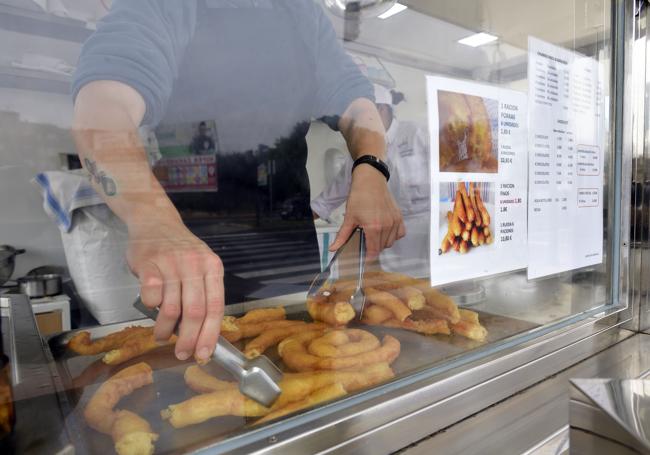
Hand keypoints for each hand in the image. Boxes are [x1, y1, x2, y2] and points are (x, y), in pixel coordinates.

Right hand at [127, 217, 223, 361]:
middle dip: (188, 339)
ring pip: (171, 307)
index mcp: (213, 268)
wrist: (155, 220)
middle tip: (182, 354)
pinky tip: (150, 310)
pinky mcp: (149, 262)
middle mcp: (195, 264)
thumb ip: (202, 293)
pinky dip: (150, 307)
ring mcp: (171, 263)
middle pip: (195, 312)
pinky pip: (150, 294)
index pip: (215, 307)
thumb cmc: (180, 250)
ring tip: (162, 336)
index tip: (203, 354)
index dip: (210, 334)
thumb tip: (200, 333)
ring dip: (165, 329)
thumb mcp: (200, 266)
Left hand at [329, 165, 404, 258]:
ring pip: (391, 242)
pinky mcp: (399, 217)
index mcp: (374, 228)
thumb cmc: (359, 196)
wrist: (370, 180)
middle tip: (365, 242)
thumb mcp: (349, 217)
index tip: (363, 257)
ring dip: (383, 243)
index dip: (368, 257)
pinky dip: (393, 235)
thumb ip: (342, 235)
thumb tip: (333, 248)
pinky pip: (400, 233)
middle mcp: (387, 226)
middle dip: (373, 249)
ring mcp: (394, 221)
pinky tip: (385, 231)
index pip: (373, 251)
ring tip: (374, 235)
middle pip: (382, 248)